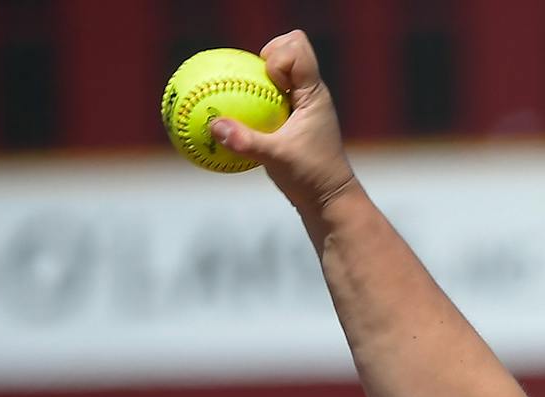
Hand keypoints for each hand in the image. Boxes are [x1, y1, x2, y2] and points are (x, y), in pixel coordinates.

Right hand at [209, 30, 355, 215]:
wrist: (330, 202)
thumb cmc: (311, 179)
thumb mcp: (277, 160)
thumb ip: (246, 141)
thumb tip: (214, 126)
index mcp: (314, 93)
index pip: (297, 48)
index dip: (277, 55)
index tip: (269, 82)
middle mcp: (310, 93)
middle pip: (288, 49)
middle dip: (266, 57)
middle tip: (253, 84)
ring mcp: (302, 105)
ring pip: (279, 72)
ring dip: (258, 78)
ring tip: (240, 97)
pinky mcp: (293, 119)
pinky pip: (271, 96)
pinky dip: (254, 99)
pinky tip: (233, 116)